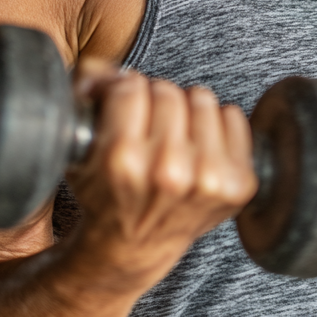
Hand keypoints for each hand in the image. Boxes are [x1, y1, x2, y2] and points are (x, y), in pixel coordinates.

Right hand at [62, 60, 256, 299]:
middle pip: (168, 91)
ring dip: (187, 110)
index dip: (123, 92)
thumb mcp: (79, 147)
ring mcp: (208, 179)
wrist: (133, 247)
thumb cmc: (106, 192)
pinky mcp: (237, 184)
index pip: (131, 86)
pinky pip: (233, 116)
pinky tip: (199, 147)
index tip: (122, 106)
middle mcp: (169, 171)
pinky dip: (217, 125)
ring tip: (174, 136)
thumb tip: (103, 69)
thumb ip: (84, 91)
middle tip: (148, 126)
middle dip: (154, 101)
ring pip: (202, 98)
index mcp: (123, 160)